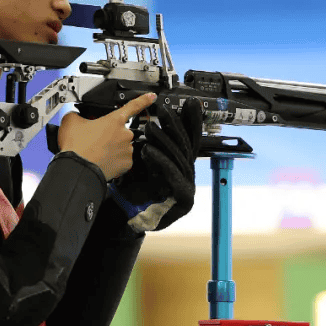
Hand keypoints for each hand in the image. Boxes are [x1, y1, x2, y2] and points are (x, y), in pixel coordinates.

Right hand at [58, 93, 155, 180]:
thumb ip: (77, 115)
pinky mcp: (126, 164)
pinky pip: (122, 159)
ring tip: (97, 152)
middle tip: (96, 140)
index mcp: (114, 120)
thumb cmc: (76, 147)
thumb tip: (75, 116)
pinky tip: (102, 160)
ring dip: (112, 147)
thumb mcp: (71, 122)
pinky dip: (114, 160)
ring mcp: (127, 149)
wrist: (78, 169)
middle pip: (121, 131)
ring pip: (122, 145)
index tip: (152, 97)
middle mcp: (125, 134)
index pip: (133, 106)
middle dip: (110, 134)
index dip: (143, 100)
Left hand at [113, 99, 202, 230]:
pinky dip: (160, 161)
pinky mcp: (184, 198)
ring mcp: (188, 186)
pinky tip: (150, 150)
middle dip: (175, 125)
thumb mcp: (147, 166)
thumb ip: (154, 148)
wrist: (134, 221)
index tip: (190, 104)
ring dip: (164, 140)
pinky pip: (171, 174)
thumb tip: (153, 125)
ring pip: (178, 157)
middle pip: (185, 145)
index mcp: (181, 166)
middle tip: (164, 110)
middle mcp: (188, 175)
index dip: (192, 121)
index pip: (190, 140)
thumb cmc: (139, 195)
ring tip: (151, 127)